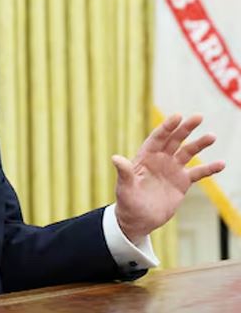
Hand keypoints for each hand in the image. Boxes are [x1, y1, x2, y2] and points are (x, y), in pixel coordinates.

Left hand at [113, 114, 223, 242]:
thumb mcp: (124, 188)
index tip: (177, 117)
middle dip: (185, 128)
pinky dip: (209, 169)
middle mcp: (159, 159)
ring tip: (211, 136)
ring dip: (199, 144)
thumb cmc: (127, 202)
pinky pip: (198, 173)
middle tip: (198, 117)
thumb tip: (115, 158)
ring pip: (187, 153)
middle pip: (174, 140)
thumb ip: (124, 172)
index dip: (167, 127)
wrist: (138, 220)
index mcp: (145, 157)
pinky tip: (221, 164)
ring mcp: (171, 169)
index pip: (157, 138)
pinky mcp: (182, 182)